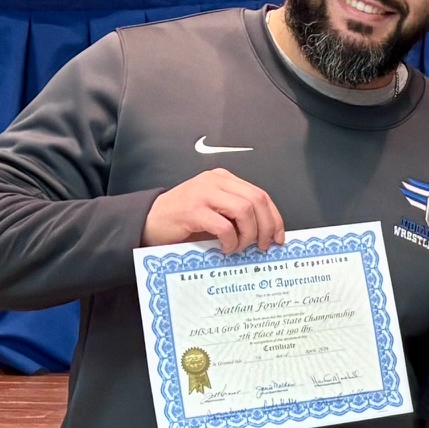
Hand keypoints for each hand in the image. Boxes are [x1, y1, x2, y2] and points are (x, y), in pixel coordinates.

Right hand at [142, 169, 285, 253]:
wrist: (150, 222)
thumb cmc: (184, 220)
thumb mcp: (216, 211)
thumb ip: (238, 215)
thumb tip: (267, 234)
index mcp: (224, 179)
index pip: (260, 195)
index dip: (274, 218)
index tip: (278, 237)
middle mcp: (215, 181)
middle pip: (256, 200)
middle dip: (266, 227)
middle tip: (263, 246)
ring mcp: (203, 193)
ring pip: (244, 210)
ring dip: (248, 234)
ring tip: (239, 247)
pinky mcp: (193, 209)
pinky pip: (224, 226)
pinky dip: (230, 241)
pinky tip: (225, 248)